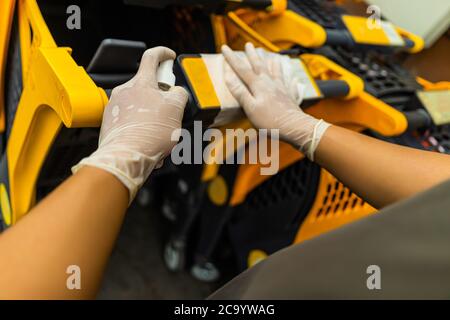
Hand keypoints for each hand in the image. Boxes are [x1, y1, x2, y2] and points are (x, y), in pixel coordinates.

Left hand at [73, 47, 187, 202]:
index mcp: (141, 83)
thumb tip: (177, 92)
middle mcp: (124, 91)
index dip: (163, 53)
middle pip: (147, 87)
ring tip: (162, 136)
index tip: (170, 57)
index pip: (152, 57)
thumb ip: (179, 94)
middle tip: (171, 112)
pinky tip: (151, 144)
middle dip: (162, 99)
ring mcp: (115, 107)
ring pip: (140, 107)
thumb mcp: (177, 109)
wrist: (126, 156)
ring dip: (154, 118)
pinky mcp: (110, 123)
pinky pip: (131, 122)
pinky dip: (143, 130)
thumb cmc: (150, 133)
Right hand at [222, 43, 329, 160]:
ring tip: (272, 56)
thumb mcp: (250, 108)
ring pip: (275, 71)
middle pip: (259, 66)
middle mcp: (270, 83)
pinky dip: (290, 80)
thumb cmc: (270, 120)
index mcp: (258, 86)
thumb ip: (240, 92)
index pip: (242, 69)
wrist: (294, 126)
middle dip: (252, 55)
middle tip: (248, 45)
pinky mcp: (289, 97)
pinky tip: (293, 78)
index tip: (225, 48)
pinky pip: (290, 84)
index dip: (232, 58)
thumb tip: (228, 76)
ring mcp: (281, 88)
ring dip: (272, 63)